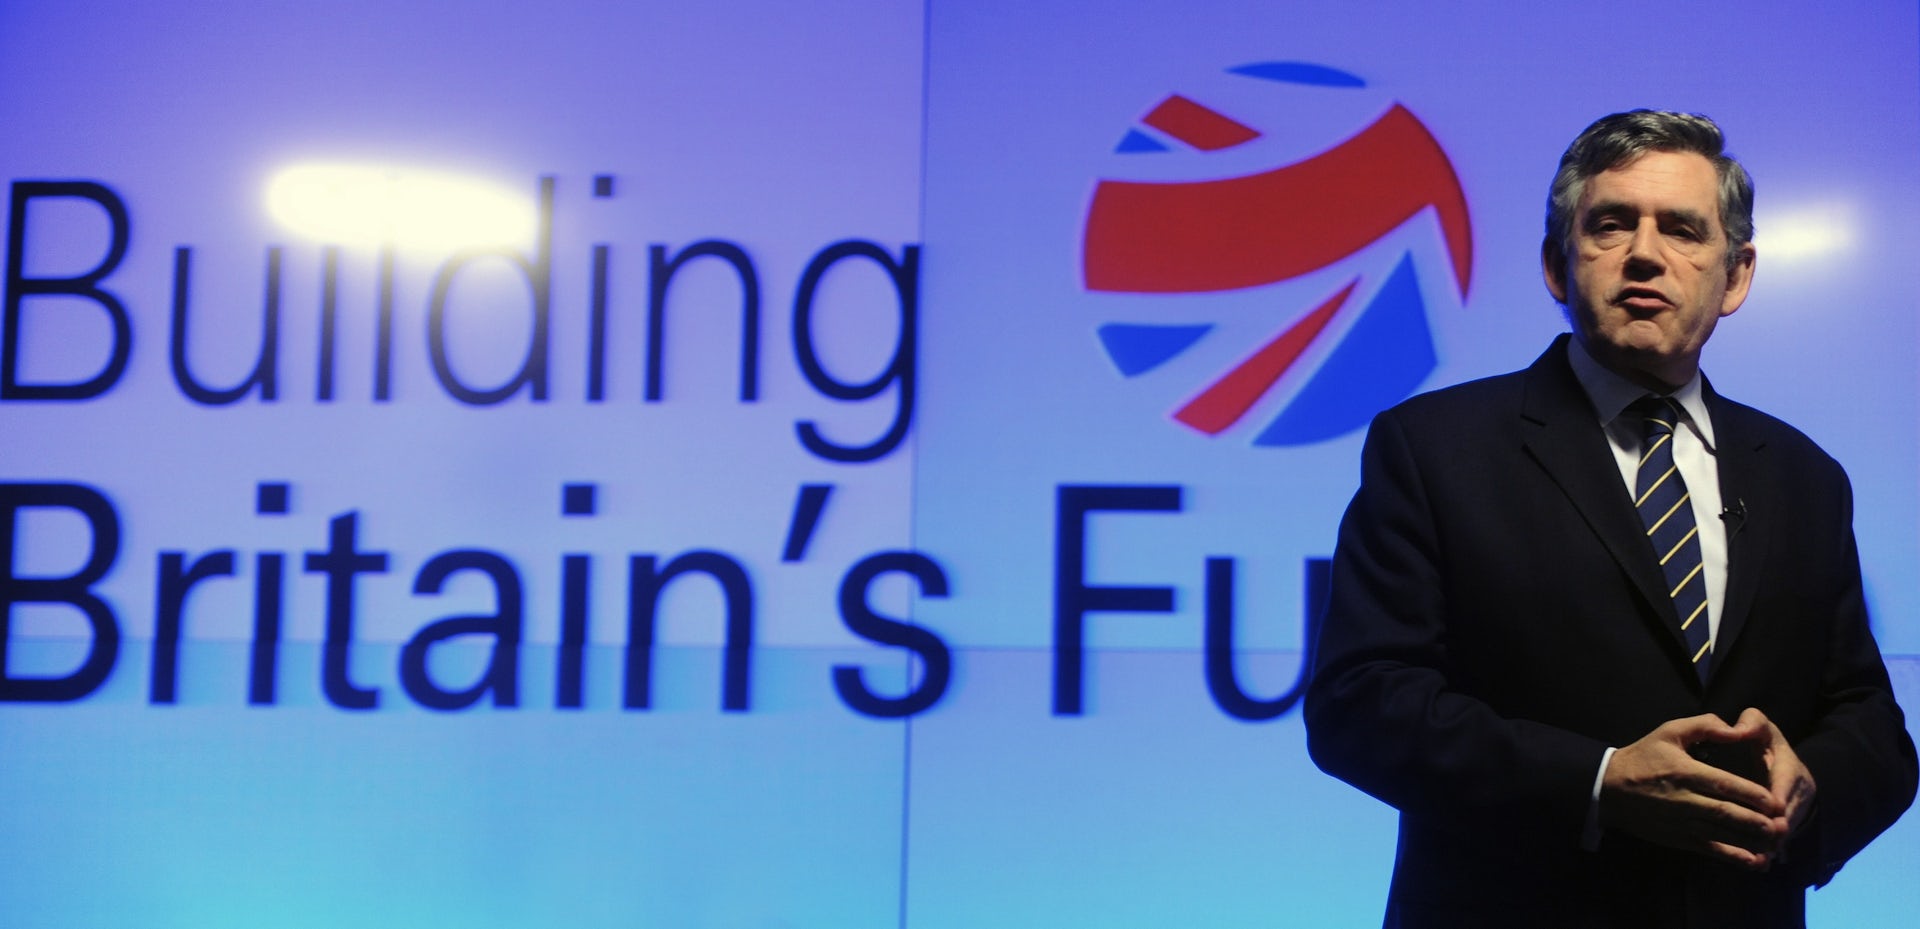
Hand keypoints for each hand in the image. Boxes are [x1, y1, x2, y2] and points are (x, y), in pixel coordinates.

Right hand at [1599, 713, 1785, 869]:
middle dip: (1757, 822)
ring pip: (1721, 834)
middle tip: (1783, 826)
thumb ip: (1705, 726)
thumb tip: (1736, 729)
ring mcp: (1681, 822)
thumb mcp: (1669, 731)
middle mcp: (1684, 799)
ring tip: (1775, 844)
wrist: (1608, 788)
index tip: (1775, 801)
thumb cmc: (1643, 756)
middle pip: (1727, 813)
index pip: (1724, 784)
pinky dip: (1732, 857)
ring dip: (1750, 841)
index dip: (1752, 795)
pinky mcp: (1678, 838)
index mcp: (1685, 771)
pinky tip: (1753, 861)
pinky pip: (1709, 850)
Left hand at [1735, 706, 1817, 845]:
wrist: (1783, 764)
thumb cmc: (1764, 742)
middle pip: (1791, 813)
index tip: (1775, 809)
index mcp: (1792, 768)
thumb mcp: (1761, 728)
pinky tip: (1758, 863)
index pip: (1788, 782)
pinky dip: (1772, 849)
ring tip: (1759, 857)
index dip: (1781, 796)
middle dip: (1778, 827)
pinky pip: (1783, 839)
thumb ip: (1752, 723)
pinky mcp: (1790, 823)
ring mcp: (1798, 810)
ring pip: (1788, 829)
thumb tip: (1738, 729)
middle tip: (1765, 841)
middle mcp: (1800, 792)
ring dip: (1774, 842)